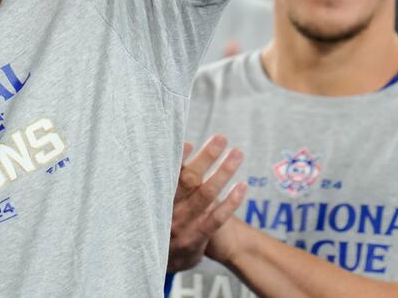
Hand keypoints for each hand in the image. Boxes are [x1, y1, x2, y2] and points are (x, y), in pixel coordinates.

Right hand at [169, 136, 245, 273]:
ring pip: (206, 195)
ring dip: (223, 172)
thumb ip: (166, 176)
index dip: (176, 158)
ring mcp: (183, 225)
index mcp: (157, 196)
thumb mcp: (155, 199)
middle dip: (206, 157)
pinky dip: (231, 202)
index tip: (188, 143)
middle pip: (188, 179)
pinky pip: (216, 219)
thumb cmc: (160, 217)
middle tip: (221, 138)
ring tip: (237, 153)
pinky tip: (242, 186)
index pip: (166, 173)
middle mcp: (168, 209)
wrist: (159, 260)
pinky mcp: (196, 238)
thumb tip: (182, 143)